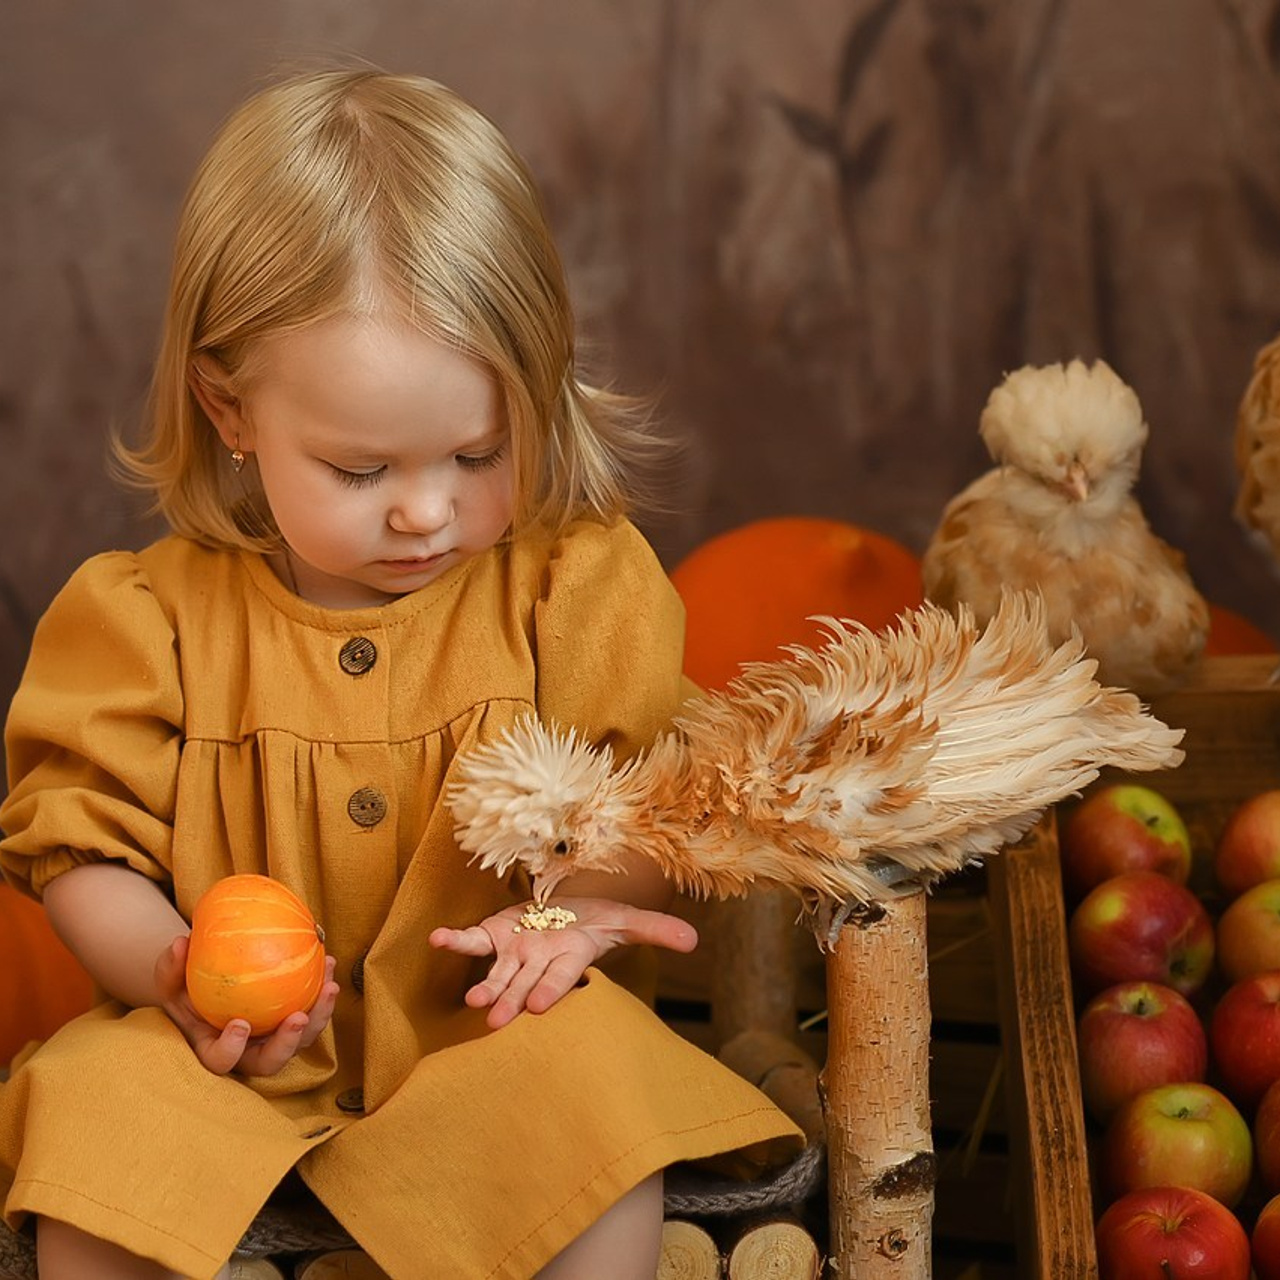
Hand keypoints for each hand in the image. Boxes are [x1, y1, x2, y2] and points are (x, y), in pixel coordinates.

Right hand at [153, 935, 340, 1075]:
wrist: (207, 985)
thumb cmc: (185, 986)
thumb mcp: (171, 978)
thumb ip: (172, 966)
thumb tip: (180, 944)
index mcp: (213, 1048)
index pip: (221, 1061)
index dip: (231, 1049)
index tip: (240, 1024)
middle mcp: (247, 1051)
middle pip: (270, 1062)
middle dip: (287, 1044)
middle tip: (298, 1017)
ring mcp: (272, 1039)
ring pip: (301, 1041)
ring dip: (319, 1016)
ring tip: (329, 986)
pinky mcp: (292, 1022)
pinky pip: (312, 1012)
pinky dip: (322, 991)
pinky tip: (328, 964)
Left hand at [428, 897, 697, 1029]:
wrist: (567, 913)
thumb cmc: (596, 922)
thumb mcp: (627, 919)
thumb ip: (655, 930)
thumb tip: (694, 941)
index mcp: (570, 957)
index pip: (561, 977)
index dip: (550, 989)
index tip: (537, 1006)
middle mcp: (540, 961)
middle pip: (525, 982)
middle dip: (512, 1000)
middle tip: (497, 1021)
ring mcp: (515, 952)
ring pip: (499, 972)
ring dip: (486, 984)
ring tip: (474, 1000)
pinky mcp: (495, 937)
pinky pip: (473, 941)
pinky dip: (455, 941)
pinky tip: (437, 940)